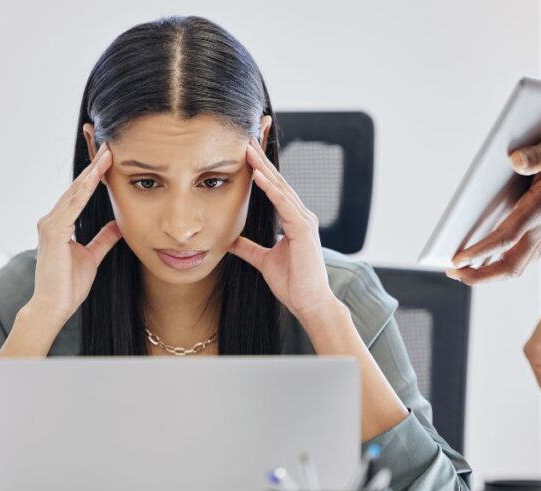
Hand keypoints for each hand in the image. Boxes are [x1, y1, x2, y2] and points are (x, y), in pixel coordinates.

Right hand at [29, 143, 120, 322]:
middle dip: (93, 166)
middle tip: (108, 144)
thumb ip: (103, 239)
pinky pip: (73, 206)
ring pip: (75, 192)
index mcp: (59, 225)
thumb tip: (118, 224)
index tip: (108, 158)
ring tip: (107, 153)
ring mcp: (49, 224)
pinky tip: (97, 176)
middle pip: (76, 188)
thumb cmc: (68, 286)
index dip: (94, 176)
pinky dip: (85, 189)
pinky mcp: (53, 232)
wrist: (53, 307)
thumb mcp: (92, 257)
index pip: (79, 195)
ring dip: (92, 172)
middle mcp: (51, 220)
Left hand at [228, 138, 337, 322]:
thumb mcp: (263, 261)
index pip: (275, 190)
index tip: (246, 153)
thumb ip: (249, 248)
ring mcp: (304, 221)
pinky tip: (259, 177)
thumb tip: (231, 240)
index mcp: (293, 221)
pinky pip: (285, 205)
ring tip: (248, 149)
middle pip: (278, 182)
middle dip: (261, 161)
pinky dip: (272, 190)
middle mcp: (301, 216)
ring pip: (281, 189)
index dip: (261, 171)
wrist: (309, 303)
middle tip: (246, 139)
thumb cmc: (293, 284)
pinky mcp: (303, 230)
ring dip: (264, 168)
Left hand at [447, 126, 540, 284]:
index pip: (505, 238)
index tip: (457, 260)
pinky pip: (523, 256)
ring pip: (517, 265)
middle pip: (511, 265)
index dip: (480, 252)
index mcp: (540, 208)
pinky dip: (504, 264)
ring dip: (491, 274)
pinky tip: (490, 261)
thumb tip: (516, 161)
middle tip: (454, 272)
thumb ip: (537, 155)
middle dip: (481, 275)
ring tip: (465, 272)